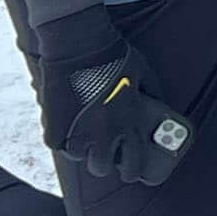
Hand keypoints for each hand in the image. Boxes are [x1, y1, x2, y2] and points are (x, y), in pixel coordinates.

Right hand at [39, 4, 197, 187]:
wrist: (80, 43)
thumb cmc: (116, 55)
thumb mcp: (145, 72)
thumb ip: (154, 92)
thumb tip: (162, 104)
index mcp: (128, 122)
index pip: (132, 163)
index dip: (132, 171)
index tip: (131, 171)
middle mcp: (103, 131)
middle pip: (101, 167)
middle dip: (104, 164)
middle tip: (104, 156)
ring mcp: (77, 128)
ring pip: (77, 158)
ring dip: (82, 153)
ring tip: (85, 143)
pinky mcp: (54, 122)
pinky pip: (56, 144)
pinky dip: (61, 141)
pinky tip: (67, 132)